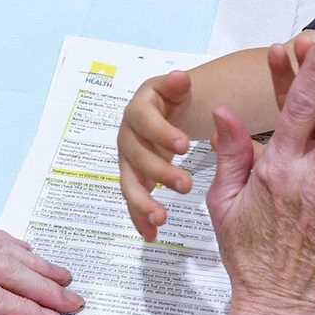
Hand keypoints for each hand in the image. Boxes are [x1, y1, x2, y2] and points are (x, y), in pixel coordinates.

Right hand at [117, 70, 194, 241]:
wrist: (163, 110)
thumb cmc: (172, 99)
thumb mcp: (175, 87)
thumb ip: (177, 85)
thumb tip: (181, 78)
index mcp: (139, 110)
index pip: (144, 121)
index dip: (161, 133)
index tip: (185, 146)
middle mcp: (128, 135)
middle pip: (136, 155)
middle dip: (159, 172)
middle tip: (186, 185)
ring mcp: (128, 160)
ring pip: (129, 182)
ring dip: (142, 202)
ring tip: (162, 219)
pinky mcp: (132, 179)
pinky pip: (132, 200)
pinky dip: (139, 219)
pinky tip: (151, 236)